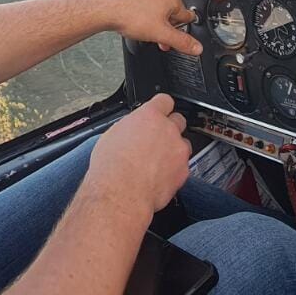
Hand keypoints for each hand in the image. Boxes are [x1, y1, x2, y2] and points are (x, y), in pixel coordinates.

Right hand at [86, 94, 190, 216]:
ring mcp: (178, 150)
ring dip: (173, 150)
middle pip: (178, 120)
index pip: (164, 100)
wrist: (121, 194)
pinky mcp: (183, 170)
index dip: (161, 106)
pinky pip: (183, 165)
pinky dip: (174, 170)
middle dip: (169, 128)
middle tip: (156, 139)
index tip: (160, 110)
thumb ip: (130, 128)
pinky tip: (159, 176)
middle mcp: (168, 130)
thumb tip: (132, 130)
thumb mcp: (112, 136)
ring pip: (183, 144)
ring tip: (156, 162)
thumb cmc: (112, 167)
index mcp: (149, 116)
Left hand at [100, 0, 200, 55]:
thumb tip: (196, 47)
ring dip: (155, 24)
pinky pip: (145, 7)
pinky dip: (144, 17)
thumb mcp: (161, 34)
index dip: (182, 31)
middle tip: (160, 41)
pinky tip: (137, 25)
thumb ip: (182, 42)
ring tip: (146, 34)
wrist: (107, 10)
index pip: (186, 16)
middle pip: (171, 14)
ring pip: (157, 11)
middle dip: (166, 29)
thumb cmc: (131, 16)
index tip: (178, 39)